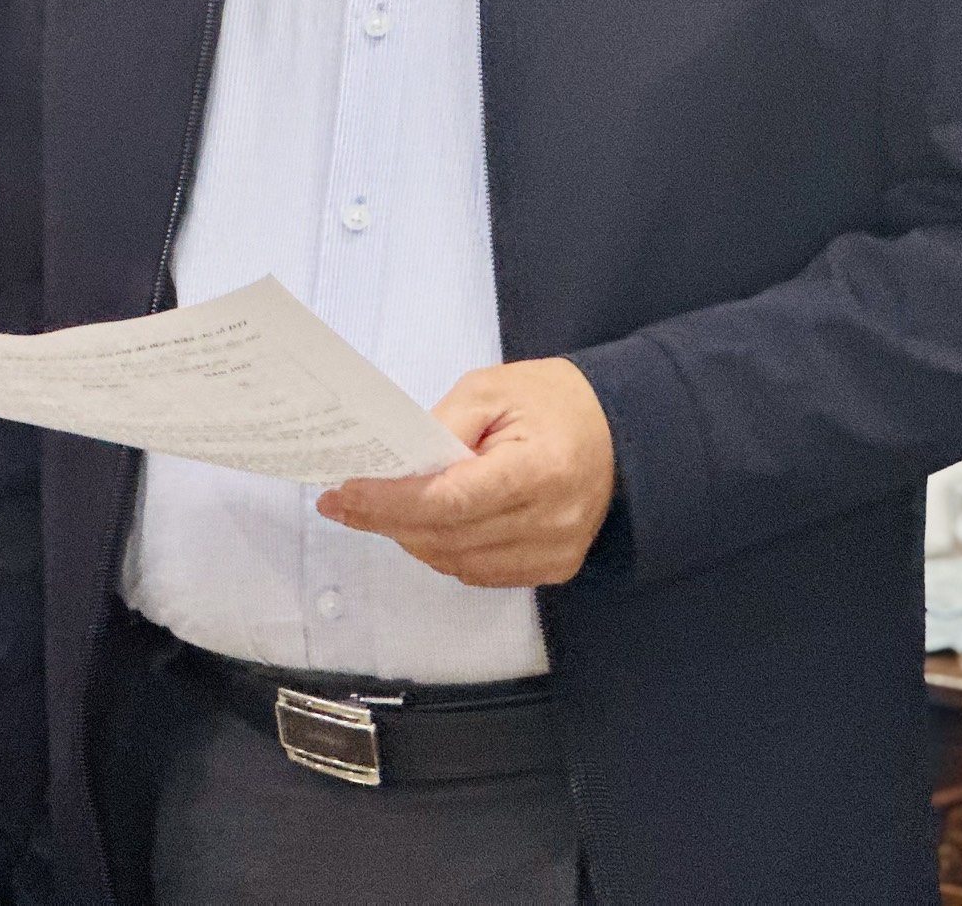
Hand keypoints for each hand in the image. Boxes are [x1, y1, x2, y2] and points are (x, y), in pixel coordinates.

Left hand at [317, 356, 615, 587]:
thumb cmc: (551, 401)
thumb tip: (395, 467)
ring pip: (457, 561)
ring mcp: (556, 551)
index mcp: (541, 468)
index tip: (346, 493)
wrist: (618, 431)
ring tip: (377, 510)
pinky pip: (480, 572)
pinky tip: (423, 525)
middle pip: (448, 536)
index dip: (393, 501)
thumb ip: (442, 427)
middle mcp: (553, 520)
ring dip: (410, 538)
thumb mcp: (490, 390)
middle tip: (343, 502)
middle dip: (387, 520)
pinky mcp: (555, 567)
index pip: (452, 500)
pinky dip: (444, 551)